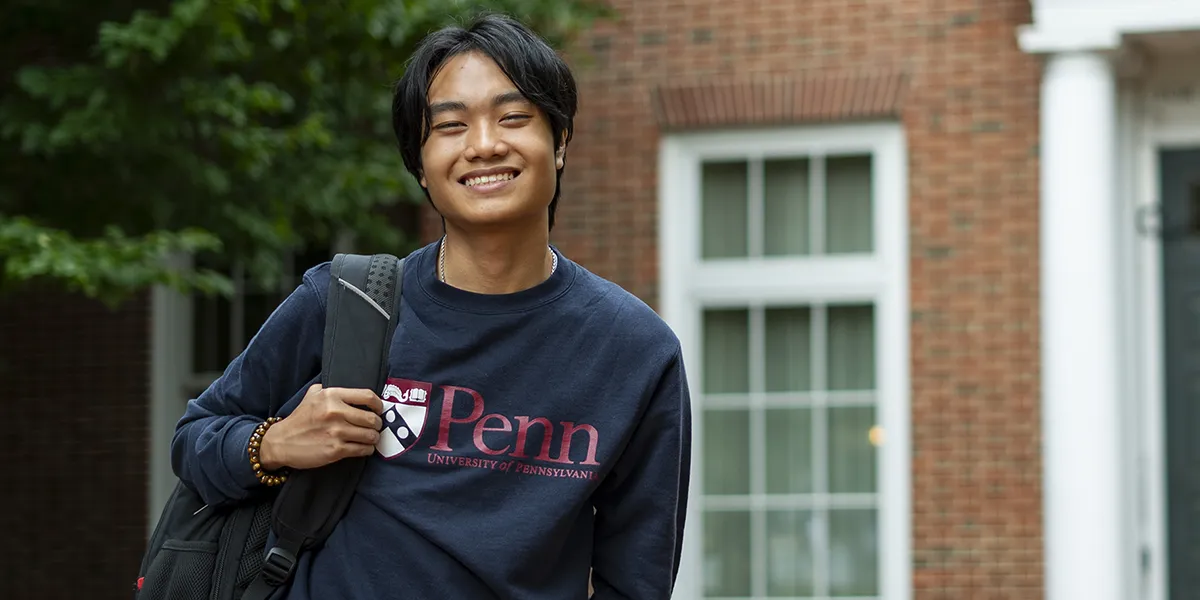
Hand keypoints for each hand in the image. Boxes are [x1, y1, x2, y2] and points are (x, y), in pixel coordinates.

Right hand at [259, 384, 383, 470]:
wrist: (281, 442)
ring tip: (370, 438)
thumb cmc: (299, 419)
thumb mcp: (311, 396)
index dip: (378, 405)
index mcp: (332, 396)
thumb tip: (350, 390)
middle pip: (372, 418)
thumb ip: (329, 389)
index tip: (378, 410)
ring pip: (370, 435)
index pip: (368, 396)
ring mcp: (336, 432)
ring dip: (373, 438)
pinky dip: (367, 450)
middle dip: (377, 424)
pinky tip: (363, 448)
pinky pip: (362, 449)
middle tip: (374, 427)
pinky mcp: (335, 450)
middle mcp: (335, 412)